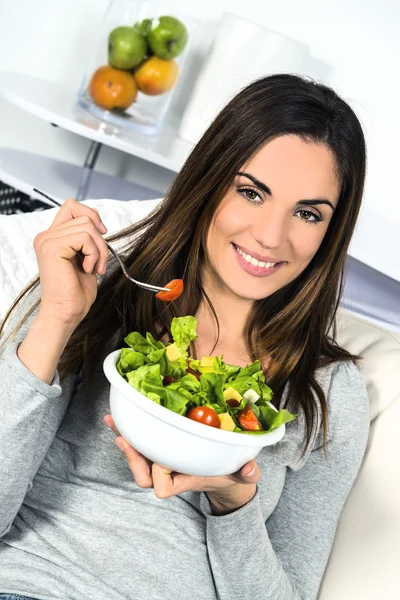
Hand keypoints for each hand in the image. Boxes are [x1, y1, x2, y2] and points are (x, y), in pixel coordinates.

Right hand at [33, 198, 108, 326]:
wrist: (66, 313)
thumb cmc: (75, 293)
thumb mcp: (85, 258)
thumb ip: (87, 239)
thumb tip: (100, 225)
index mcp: (52, 237)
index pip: (72, 206)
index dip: (91, 215)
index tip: (102, 233)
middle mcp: (46, 236)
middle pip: (84, 216)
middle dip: (100, 241)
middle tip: (98, 263)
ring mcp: (47, 240)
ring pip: (87, 226)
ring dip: (99, 249)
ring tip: (94, 268)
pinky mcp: (52, 247)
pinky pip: (85, 237)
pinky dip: (93, 254)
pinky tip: (87, 269)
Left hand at [104, 414, 259, 514]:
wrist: (220, 474)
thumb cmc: (228, 472)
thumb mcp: (239, 473)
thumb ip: (247, 474)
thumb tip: (252, 470)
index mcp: (183, 481)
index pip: (162, 486)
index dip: (159, 474)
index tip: (164, 461)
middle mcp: (167, 474)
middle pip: (141, 473)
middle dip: (132, 457)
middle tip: (124, 439)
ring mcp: (158, 461)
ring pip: (135, 456)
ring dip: (124, 438)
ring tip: (113, 420)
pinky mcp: (155, 448)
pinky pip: (137, 441)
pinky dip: (126, 428)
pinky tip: (116, 414)